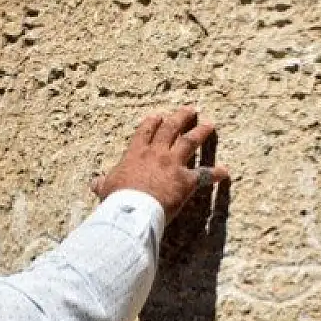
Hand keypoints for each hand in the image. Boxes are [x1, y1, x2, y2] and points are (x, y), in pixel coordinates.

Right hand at [90, 106, 231, 222]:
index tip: (158, 116)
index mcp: (135, 154)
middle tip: (190, 110)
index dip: (152, 123)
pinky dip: (215, 173)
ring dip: (201, 132)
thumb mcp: (107, 189)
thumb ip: (104, 184)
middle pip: (170, 129)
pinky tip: (225, 172)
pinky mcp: (186, 180)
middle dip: (181, 118)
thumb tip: (95, 183)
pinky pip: (204, 174)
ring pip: (190, 142)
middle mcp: (156, 153)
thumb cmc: (117, 199)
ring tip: (210, 124)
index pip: (145, 132)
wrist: (133, 210)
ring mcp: (172, 164)